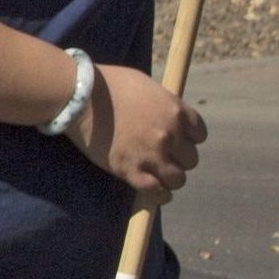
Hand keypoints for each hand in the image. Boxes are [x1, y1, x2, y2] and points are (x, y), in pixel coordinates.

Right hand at [81, 63, 203, 201]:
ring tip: (157, 173)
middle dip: (178, 157)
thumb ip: (162, 103)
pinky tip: (156, 191)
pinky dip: (160, 195)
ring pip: (178, 179)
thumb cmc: (108, 84)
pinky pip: (157, 193)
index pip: (200, 134)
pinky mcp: (131, 171)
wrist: (78, 96)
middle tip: (161, 154)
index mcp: (175, 111)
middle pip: (190, 158)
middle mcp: (169, 135)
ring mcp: (151, 155)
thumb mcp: (145, 85)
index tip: (178, 139)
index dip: (189, 138)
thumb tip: (167, 115)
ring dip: (170, 176)